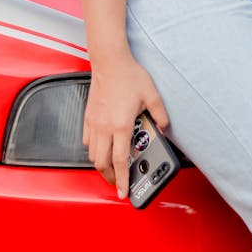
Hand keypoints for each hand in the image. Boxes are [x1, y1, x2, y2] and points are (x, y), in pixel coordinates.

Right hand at [82, 53, 168, 200]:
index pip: (120, 161)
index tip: (123, 191)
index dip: (122, 180)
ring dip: (101, 164)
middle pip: (102, 163)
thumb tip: (164, 128)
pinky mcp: (88, 116)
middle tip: (118, 182)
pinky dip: (93, 149)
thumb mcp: (152, 95)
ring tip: (111, 167)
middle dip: (109, 177)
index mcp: (121, 125)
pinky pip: (86, 140)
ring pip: (92, 154)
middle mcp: (104, 127)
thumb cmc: (129, 75)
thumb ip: (161, 115)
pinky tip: (102, 147)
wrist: (109, 60)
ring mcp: (94, 122)